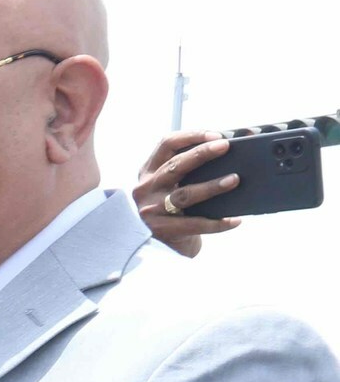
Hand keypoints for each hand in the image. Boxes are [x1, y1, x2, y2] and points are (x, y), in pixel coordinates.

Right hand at [135, 130, 243, 256]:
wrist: (155, 247)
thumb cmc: (170, 210)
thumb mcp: (170, 185)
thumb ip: (188, 169)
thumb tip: (230, 147)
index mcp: (148, 172)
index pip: (166, 145)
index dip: (191, 136)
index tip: (215, 135)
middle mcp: (146, 189)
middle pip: (175, 166)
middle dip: (202, 153)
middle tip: (225, 147)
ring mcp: (152, 210)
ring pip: (184, 194)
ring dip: (212, 186)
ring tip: (234, 179)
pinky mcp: (162, 230)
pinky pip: (194, 224)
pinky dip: (217, 223)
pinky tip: (235, 220)